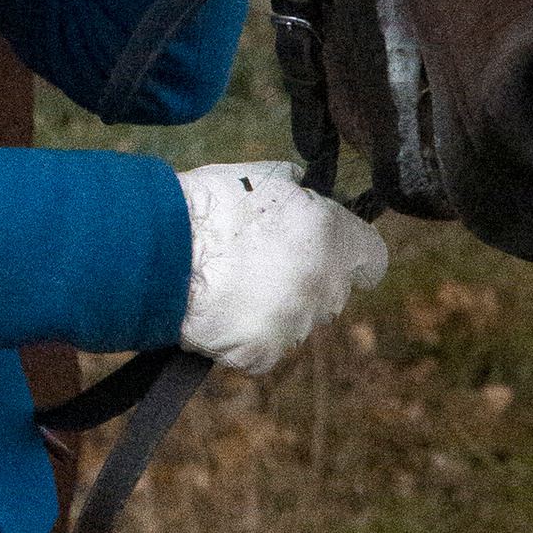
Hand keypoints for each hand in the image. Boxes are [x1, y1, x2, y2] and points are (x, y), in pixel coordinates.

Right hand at [175, 161, 387, 375]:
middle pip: (332, 291)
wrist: (160, 250)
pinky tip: (224, 311)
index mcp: (329, 236)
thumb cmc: (208, 207)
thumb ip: (306, 195)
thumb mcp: (265, 179)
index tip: (335, 255)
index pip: (371, 258)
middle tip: (264, 264)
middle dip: (307, 280)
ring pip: (298, 320)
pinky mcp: (263, 353)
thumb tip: (318, 198)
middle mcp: (321, 283)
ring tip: (235, 286)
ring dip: (278, 308)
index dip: (350, 254)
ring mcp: (293, 322)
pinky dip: (249, 336)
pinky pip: (267, 348)